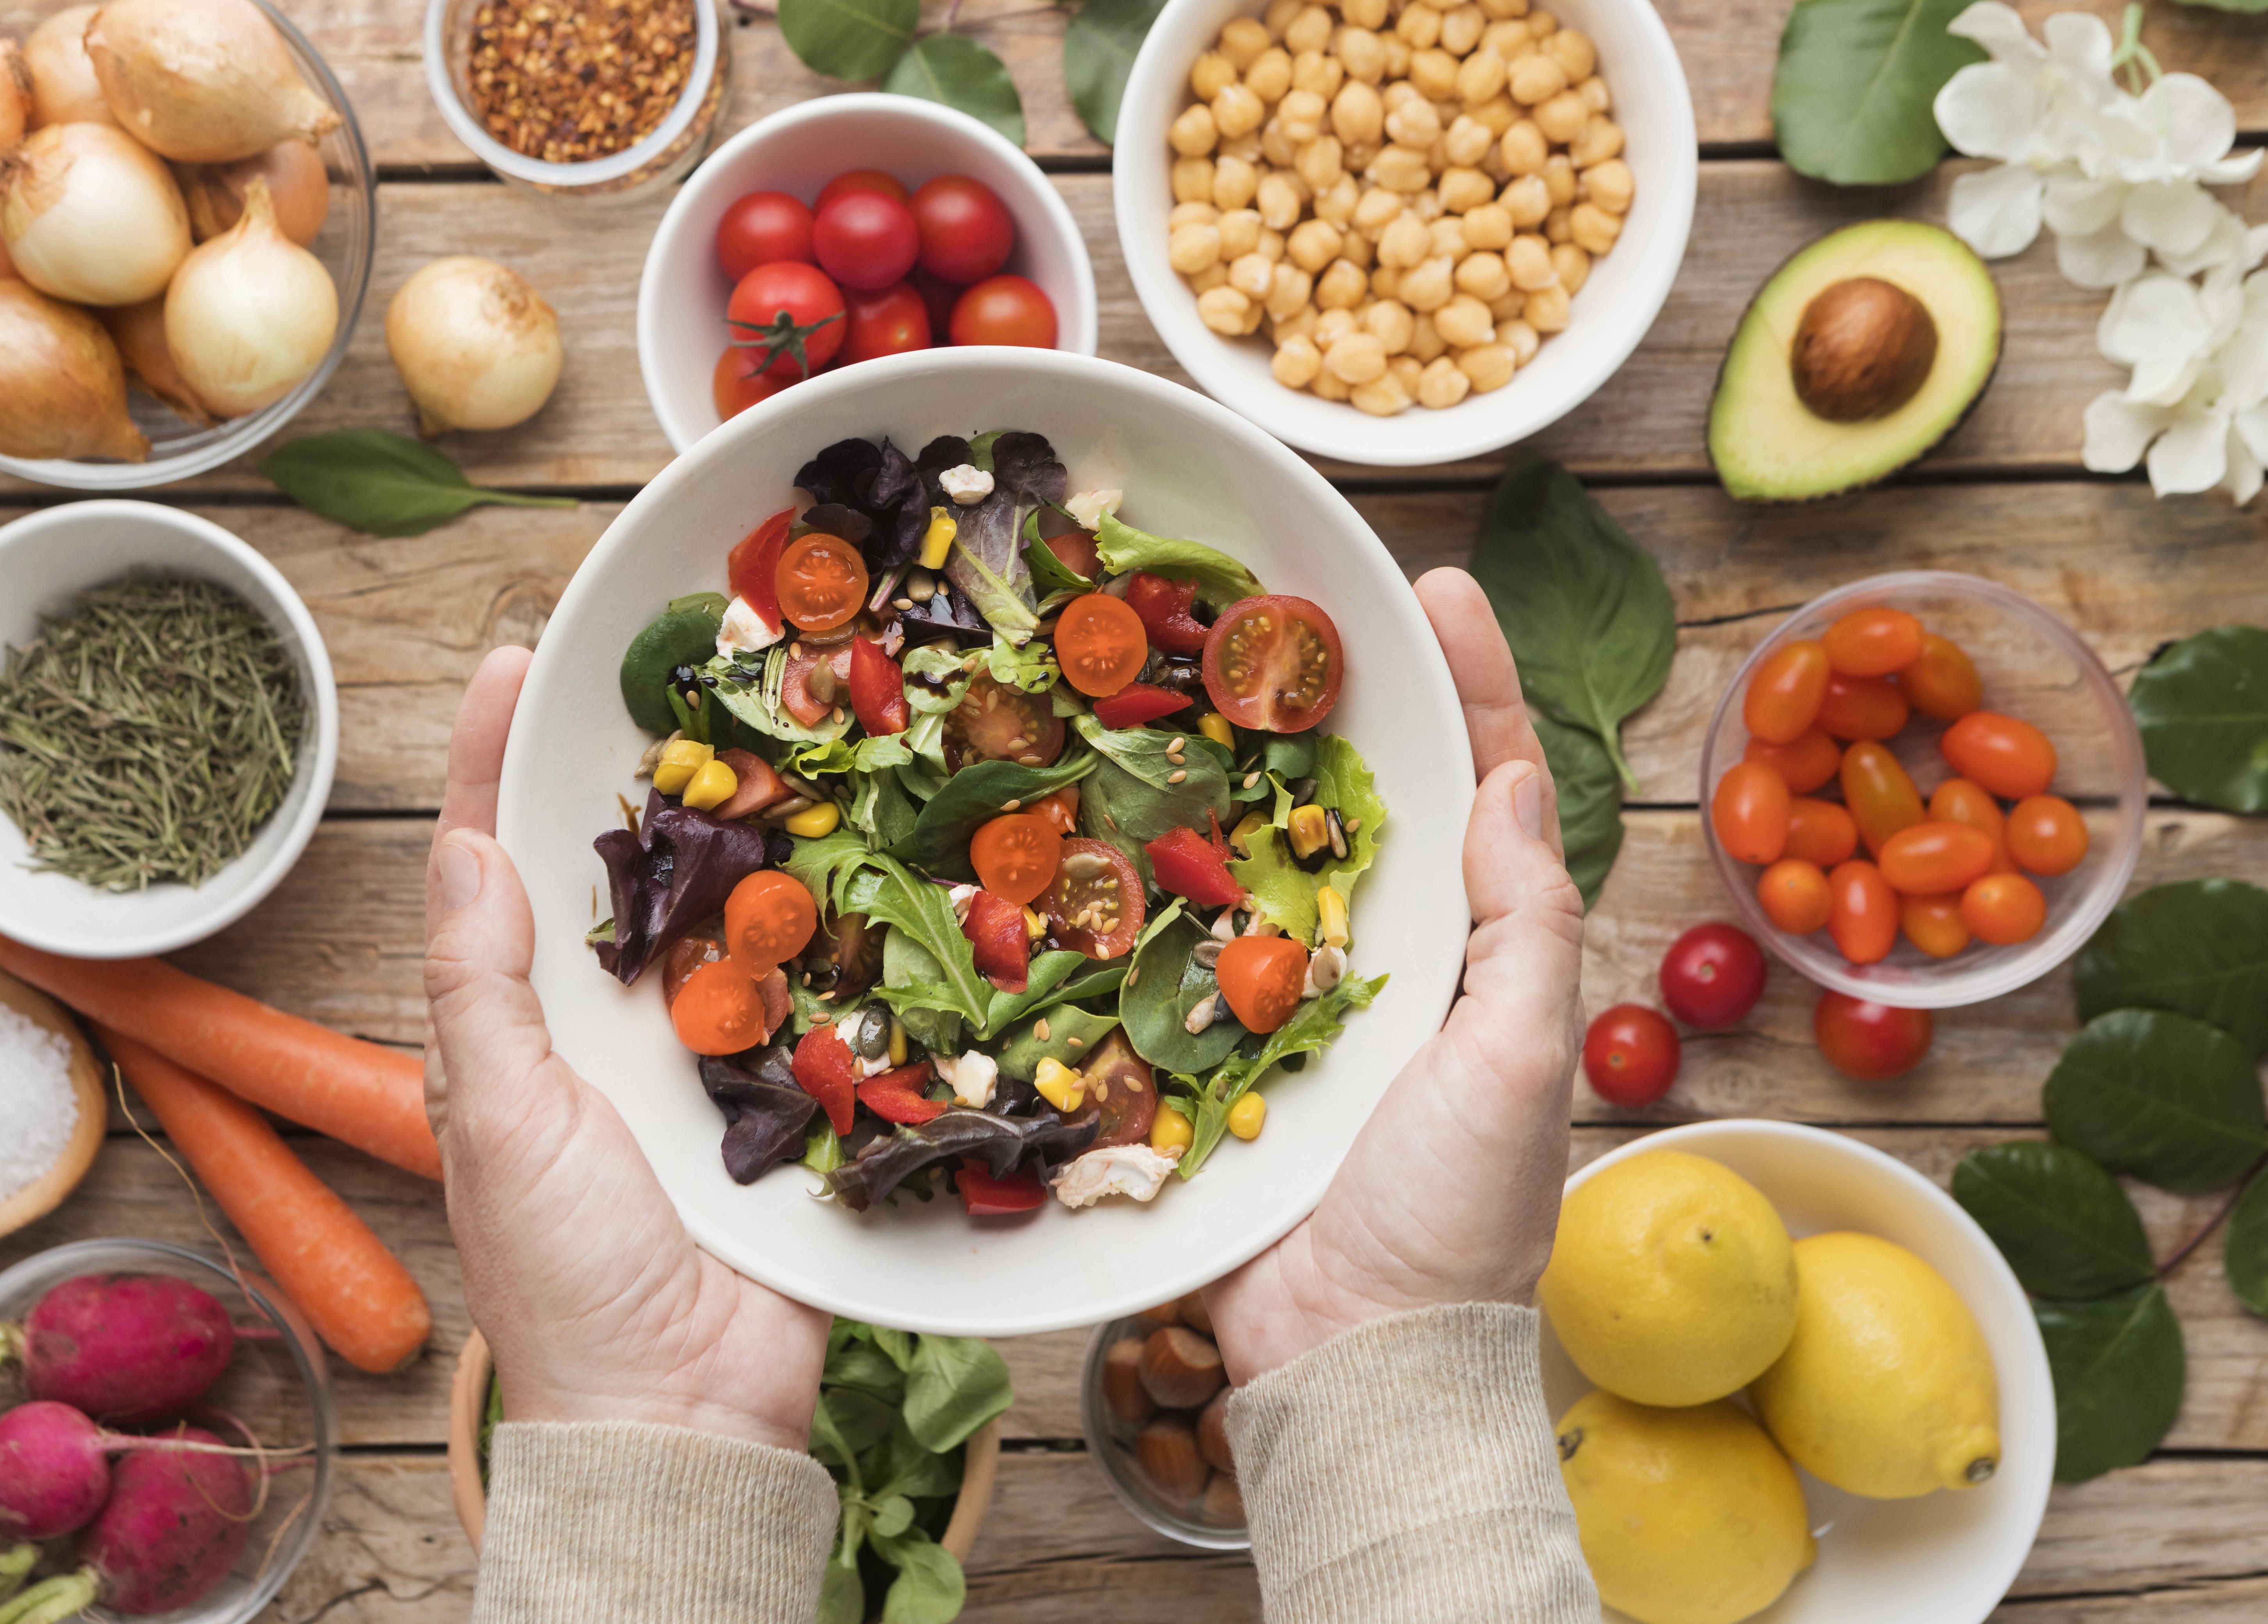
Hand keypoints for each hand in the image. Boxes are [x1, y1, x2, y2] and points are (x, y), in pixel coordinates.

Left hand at [424, 646, 829, 1449]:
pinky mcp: (787, 1087)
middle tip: (676, 659)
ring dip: (748, 825)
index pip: (493, 864)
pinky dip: (831, 919)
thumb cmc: (564, 1274)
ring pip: (721, 909)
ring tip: (779, 719)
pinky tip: (859, 844)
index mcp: (519, 1024)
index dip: (491, 762)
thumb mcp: (497, 1120)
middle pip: (617, 866)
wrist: (683, 1405)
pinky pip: (810, 986)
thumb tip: (463, 847)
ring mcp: (704, 1050)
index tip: (512, 663)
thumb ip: (479, 987)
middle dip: (638, 765)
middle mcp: (609, 1020)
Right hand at [1205, 567, 1584, 1384]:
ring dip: (1227, 766)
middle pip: (1365, 799)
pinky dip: (1147, 877)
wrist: (1348, 1356)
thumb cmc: (1454, 1219)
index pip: (1485, 790)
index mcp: (1472, 956)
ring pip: (1260, 854)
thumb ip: (1523, 930)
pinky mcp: (1209, 1048)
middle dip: (1332, 698)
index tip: (1439, 588)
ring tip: (1186, 666)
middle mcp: (1383, 960)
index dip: (1471, 684)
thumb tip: (1512, 788)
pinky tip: (1106, 808)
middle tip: (1280, 598)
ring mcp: (1289, 1000)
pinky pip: (1176, 945)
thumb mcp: (1514, 1064)